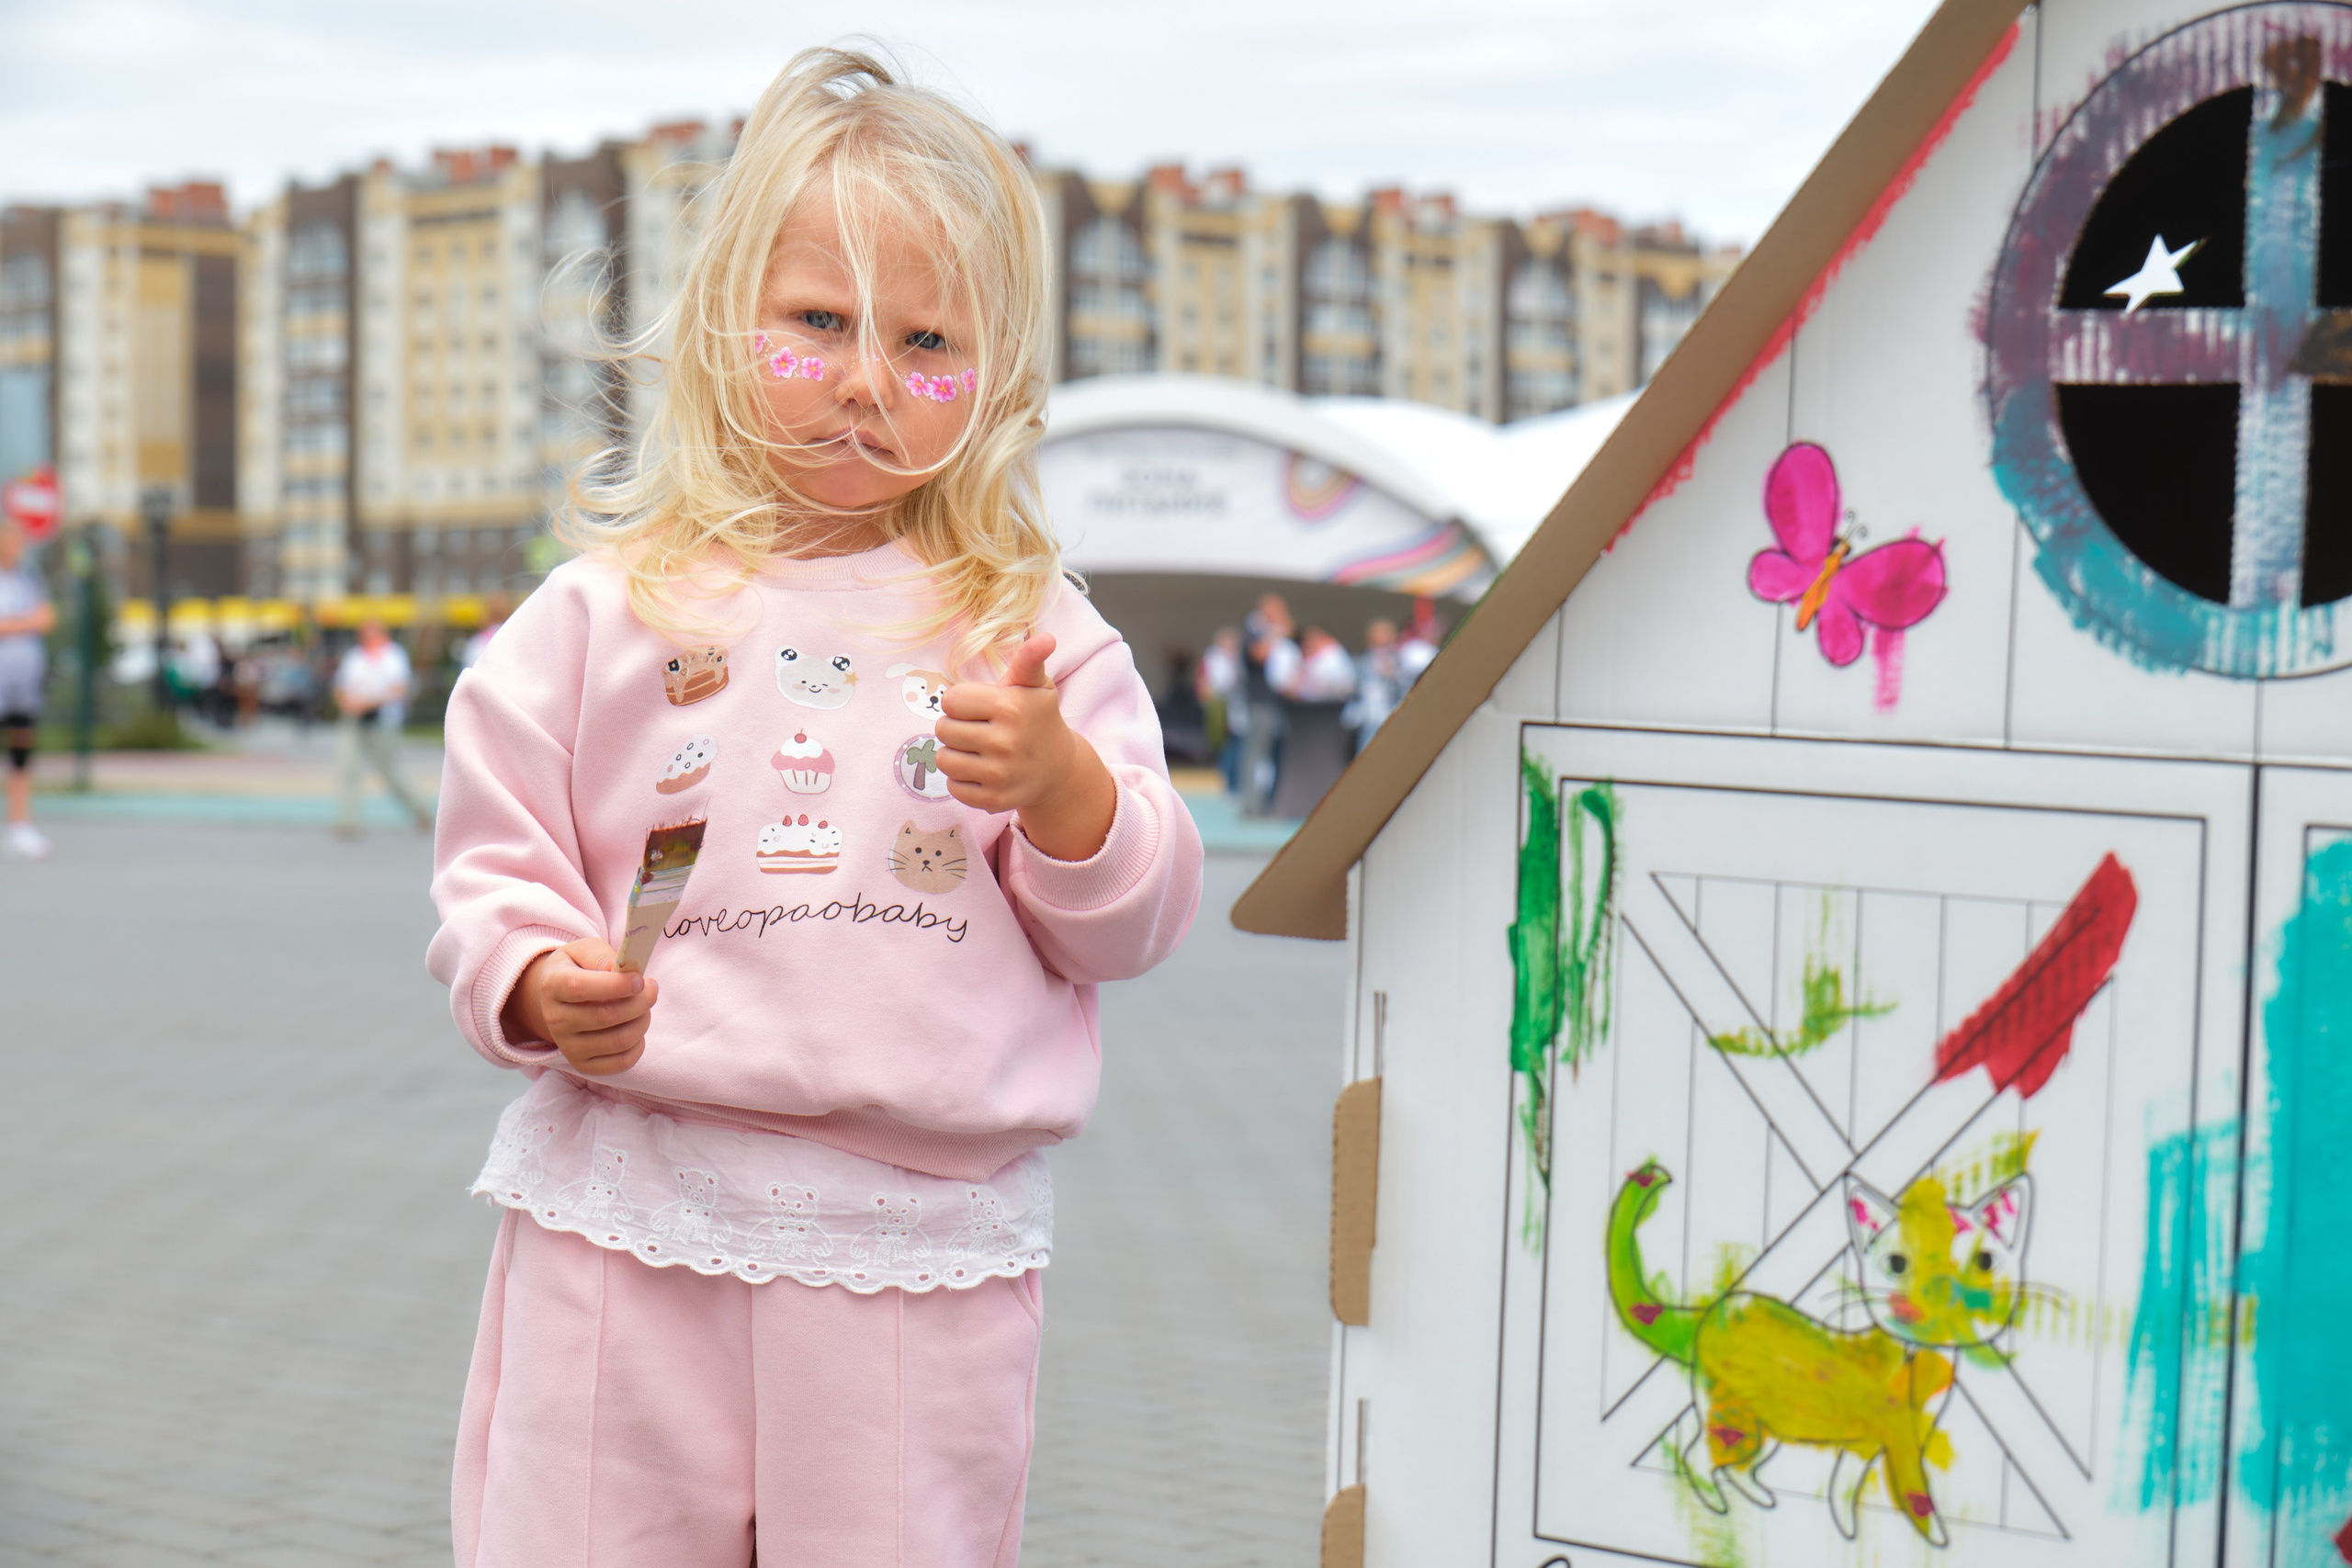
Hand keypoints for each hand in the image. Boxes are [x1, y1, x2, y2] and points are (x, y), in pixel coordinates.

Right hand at [502, 937, 659, 1075]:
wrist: (559, 999)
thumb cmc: (578, 969)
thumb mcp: (584, 951)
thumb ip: (601, 956)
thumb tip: (617, 969)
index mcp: (553, 986)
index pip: (580, 988)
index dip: (616, 985)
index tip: (640, 980)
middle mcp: (555, 1020)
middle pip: (606, 1016)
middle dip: (640, 1001)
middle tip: (651, 989)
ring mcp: (568, 1046)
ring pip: (619, 1040)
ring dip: (643, 1020)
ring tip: (643, 1007)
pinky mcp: (583, 1065)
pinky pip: (622, 1062)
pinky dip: (639, 1044)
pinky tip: (635, 1027)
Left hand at [934, 631, 1117, 861]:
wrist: (1058, 769)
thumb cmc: (1038, 718)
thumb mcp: (1036, 686)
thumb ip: (1030, 659)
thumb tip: (1046, 637)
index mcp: (1010, 707)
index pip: (950, 701)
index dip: (962, 702)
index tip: (981, 708)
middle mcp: (1005, 742)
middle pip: (943, 729)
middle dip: (957, 727)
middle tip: (980, 730)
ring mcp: (999, 775)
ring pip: (943, 759)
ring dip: (955, 753)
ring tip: (978, 750)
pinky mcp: (993, 800)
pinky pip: (952, 787)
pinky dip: (962, 779)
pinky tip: (982, 772)